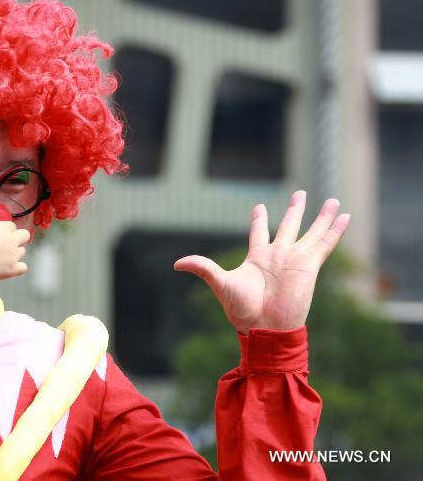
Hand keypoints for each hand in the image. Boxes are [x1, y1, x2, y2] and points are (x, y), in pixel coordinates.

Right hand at [0, 213, 28, 290]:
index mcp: (3, 228)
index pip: (11, 225)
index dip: (6, 229)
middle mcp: (12, 240)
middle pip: (25, 235)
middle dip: (19, 238)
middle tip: (7, 243)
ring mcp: (14, 255)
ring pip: (23, 251)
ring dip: (16, 252)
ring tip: (5, 256)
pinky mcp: (13, 269)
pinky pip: (23, 267)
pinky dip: (18, 267)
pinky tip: (11, 267)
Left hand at [173, 190, 350, 332]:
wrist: (265, 326)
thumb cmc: (242, 308)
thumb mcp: (219, 283)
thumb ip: (202, 268)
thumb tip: (176, 263)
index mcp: (257, 258)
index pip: (259, 233)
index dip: (259, 220)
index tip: (259, 207)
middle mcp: (278, 256)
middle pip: (288, 226)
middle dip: (294, 211)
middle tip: (299, 193)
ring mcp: (296, 259)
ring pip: (311, 231)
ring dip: (321, 216)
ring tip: (331, 200)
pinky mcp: (310, 264)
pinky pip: (325, 242)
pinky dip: (335, 229)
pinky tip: (344, 216)